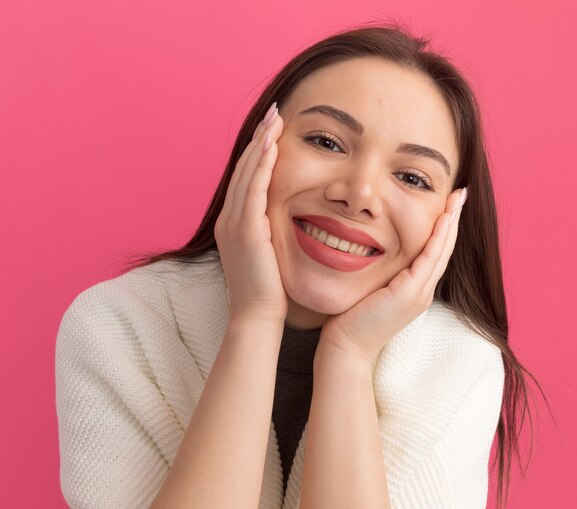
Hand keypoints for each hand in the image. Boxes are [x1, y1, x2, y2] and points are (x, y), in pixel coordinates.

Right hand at [214, 103, 287, 322]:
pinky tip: (273, 145)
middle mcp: (228, 218)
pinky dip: (262, 165)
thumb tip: (281, 219)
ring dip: (261, 144)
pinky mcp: (245, 230)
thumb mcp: (266, 253)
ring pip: (247, 173)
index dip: (259, 152)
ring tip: (274, 119)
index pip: (246, 178)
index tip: (273, 130)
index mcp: (234, 223)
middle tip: (273, 113)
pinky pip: (253, 189)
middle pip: (244, 169)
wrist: (257, 317)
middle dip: (259, 139)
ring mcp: (233, 223)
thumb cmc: (268, 290)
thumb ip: (269, 231)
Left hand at [318, 187, 467, 364]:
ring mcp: (419, 293)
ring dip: (451, 223)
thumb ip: (381, 273)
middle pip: (445, 249)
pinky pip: (428, 259)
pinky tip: (443, 218)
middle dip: (454, 219)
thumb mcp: (372, 290)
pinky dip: (437, 237)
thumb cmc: (352, 318)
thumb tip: (371, 250)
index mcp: (415, 289)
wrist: (347, 346)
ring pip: (442, 251)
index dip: (444, 228)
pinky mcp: (409, 293)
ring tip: (459, 199)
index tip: (449, 204)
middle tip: (462, 193)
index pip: (435, 253)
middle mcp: (423, 291)